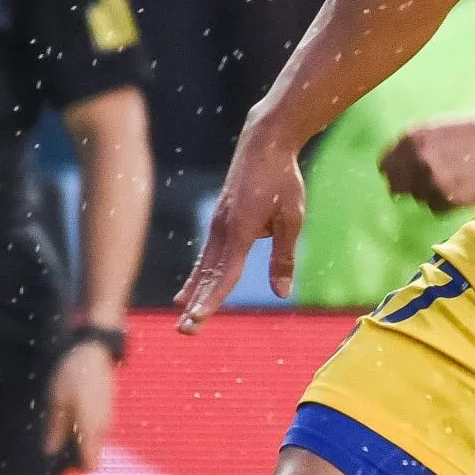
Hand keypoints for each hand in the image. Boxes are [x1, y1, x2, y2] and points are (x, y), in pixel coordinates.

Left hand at [43, 340, 116, 470]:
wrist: (94, 352)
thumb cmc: (73, 376)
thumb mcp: (57, 402)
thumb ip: (55, 430)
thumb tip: (49, 452)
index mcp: (90, 429)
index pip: (91, 463)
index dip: (78, 471)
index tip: (63, 472)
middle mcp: (104, 428)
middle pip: (95, 455)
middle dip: (80, 459)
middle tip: (60, 456)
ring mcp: (110, 419)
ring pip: (98, 443)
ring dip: (85, 445)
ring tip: (65, 438)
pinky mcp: (110, 410)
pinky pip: (100, 431)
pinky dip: (89, 434)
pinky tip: (76, 424)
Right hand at [174, 124, 306, 331]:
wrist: (264, 142)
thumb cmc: (282, 180)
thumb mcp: (291, 219)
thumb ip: (283, 257)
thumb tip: (282, 294)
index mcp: (240, 231)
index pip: (224, 275)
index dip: (211, 300)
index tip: (198, 320)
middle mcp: (223, 229)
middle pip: (208, 274)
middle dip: (197, 304)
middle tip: (184, 332)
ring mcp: (219, 223)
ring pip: (205, 263)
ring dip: (195, 289)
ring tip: (182, 311)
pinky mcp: (221, 217)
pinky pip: (209, 251)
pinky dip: (200, 270)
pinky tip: (195, 283)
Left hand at [379, 114, 474, 212]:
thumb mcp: (441, 128)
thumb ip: (419, 145)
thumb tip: (403, 164)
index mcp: (412, 137)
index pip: (386, 165)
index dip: (397, 171)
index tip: (406, 175)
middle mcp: (415, 158)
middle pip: (396, 185)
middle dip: (409, 186)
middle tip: (428, 184)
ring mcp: (430, 179)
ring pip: (418, 198)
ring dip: (431, 194)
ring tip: (454, 181)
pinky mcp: (446, 198)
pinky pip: (436, 208)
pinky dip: (446, 203)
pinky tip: (462, 189)